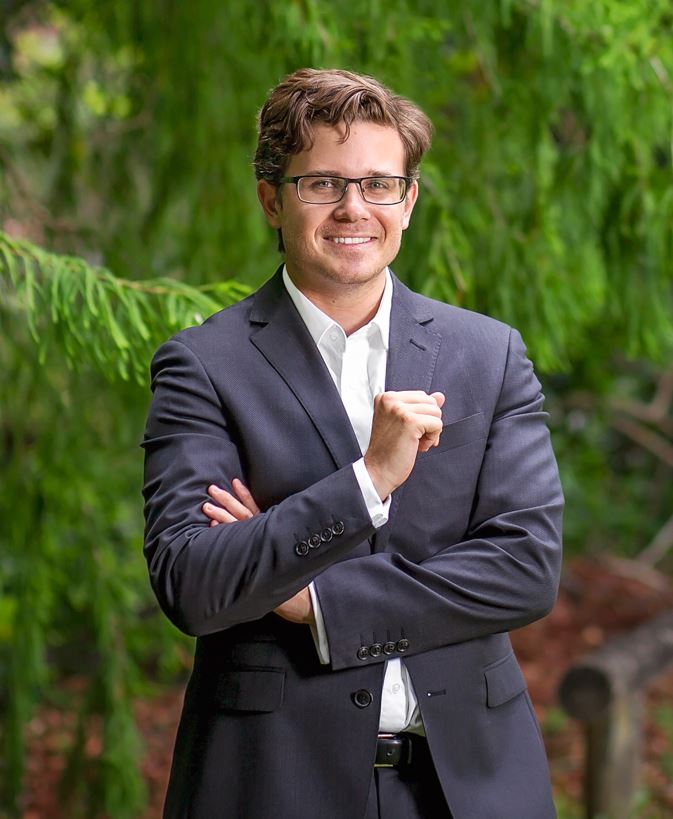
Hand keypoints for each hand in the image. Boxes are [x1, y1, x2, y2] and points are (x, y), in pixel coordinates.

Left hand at [202, 479, 314, 625]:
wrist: (297, 594)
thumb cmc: (286, 570)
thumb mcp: (277, 547)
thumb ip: (267, 536)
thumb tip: (251, 528)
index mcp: (267, 529)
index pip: (253, 508)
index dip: (244, 495)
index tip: (234, 481)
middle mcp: (263, 534)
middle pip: (242, 513)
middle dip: (227, 500)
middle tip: (211, 489)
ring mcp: (258, 545)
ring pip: (237, 526)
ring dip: (220, 514)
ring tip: (206, 506)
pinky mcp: (253, 557)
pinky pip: (237, 541)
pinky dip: (224, 532)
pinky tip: (212, 526)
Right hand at [364, 390, 444, 500]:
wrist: (377, 471)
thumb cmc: (388, 450)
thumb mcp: (404, 423)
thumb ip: (420, 407)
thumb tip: (440, 396)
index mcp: (386, 397)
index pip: (421, 396)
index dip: (422, 416)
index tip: (411, 431)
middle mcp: (390, 399)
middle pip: (430, 402)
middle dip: (429, 422)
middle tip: (414, 438)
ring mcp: (399, 409)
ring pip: (436, 412)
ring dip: (431, 431)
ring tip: (416, 442)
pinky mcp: (410, 422)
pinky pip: (437, 424)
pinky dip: (433, 438)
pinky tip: (419, 446)